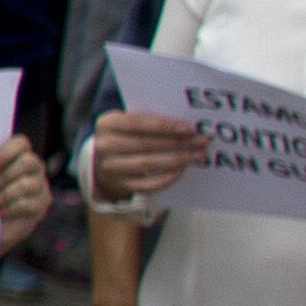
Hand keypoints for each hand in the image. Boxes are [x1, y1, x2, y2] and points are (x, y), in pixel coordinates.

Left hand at [0, 134, 55, 248]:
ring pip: (26, 185)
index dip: (5, 153)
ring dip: (3, 195)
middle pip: (27, 162)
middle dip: (3, 177)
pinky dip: (8, 209)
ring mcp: (40, 185)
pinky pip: (27, 204)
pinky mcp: (41, 204)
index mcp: (18, 154)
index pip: (20, 143)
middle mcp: (34, 167)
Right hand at [89, 110, 209, 202]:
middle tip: (201, 141)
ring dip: (177, 160)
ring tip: (198, 156)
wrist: (103, 160)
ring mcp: (112, 168)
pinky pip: (148, 185)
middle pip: (144, 145)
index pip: (136, 123)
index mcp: (107, 124)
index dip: (162, 126)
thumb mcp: (126, 121)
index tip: (188, 128)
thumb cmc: (124, 135)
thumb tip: (184, 126)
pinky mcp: (122, 185)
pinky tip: (182, 170)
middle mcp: (105, 147)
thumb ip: (147, 120)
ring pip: (147, 165)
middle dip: (177, 143)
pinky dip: (167, 178)